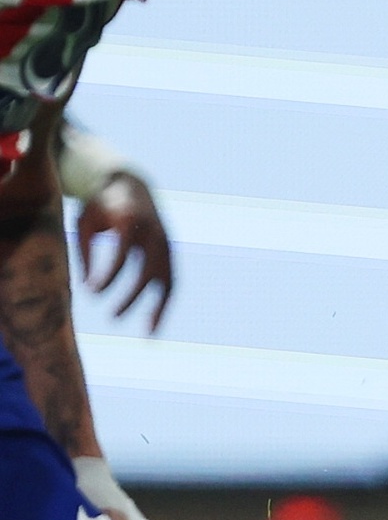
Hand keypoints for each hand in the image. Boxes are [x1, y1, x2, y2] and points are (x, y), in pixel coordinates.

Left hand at [75, 171, 170, 327]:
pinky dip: (164, 304)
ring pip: (167, 280)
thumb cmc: (99, 206)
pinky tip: (153, 325)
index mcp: (130, 220)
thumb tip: (86, 288)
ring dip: (158, 307)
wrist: (131, 185)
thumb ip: (85, 253)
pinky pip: (171, 282)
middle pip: (148, 271)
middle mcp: (154, 233)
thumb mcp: (84, 223)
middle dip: (132, 296)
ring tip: (148, 334)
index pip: (122, 255)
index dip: (108, 276)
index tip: (90, 292)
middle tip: (112, 316)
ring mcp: (166, 243)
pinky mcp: (169, 252)